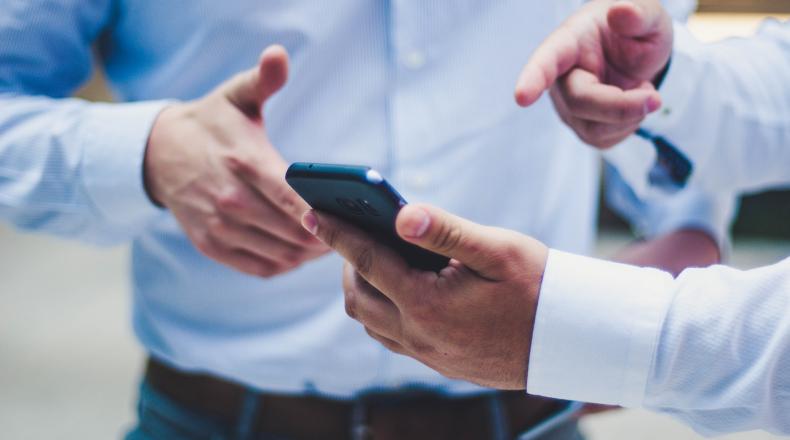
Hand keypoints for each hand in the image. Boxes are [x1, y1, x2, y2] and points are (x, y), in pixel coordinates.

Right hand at [144, 45, 327, 276]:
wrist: (159, 153)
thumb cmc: (211, 124)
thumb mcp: (236, 95)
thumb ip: (263, 79)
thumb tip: (278, 55)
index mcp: (244, 162)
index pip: (293, 198)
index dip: (323, 215)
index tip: (349, 218)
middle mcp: (230, 199)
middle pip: (293, 232)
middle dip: (327, 236)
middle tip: (352, 232)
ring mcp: (219, 226)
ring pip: (281, 254)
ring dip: (310, 254)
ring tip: (332, 243)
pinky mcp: (212, 245)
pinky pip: (260, 268)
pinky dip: (286, 265)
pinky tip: (301, 253)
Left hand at [302, 204, 548, 389]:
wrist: (571, 339)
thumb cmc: (538, 286)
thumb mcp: (497, 249)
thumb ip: (445, 230)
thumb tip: (401, 214)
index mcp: (428, 304)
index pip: (367, 262)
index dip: (337, 234)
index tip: (311, 212)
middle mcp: (419, 335)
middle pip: (358, 298)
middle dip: (346, 262)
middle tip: (350, 232)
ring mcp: (427, 354)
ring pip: (371, 322)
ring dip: (362, 288)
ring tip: (371, 257)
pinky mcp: (438, 363)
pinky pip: (391, 337)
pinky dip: (381, 309)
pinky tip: (398, 288)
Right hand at [515, 0, 672, 147]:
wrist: (639, 55)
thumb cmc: (636, 32)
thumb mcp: (649, 17)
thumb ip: (639, 13)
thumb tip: (622, 11)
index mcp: (569, 42)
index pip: (546, 60)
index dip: (533, 78)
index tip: (522, 97)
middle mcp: (560, 77)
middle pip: (580, 102)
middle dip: (621, 106)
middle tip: (655, 98)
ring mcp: (568, 106)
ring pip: (593, 128)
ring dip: (629, 116)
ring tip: (642, 90)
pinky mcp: (581, 127)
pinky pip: (603, 140)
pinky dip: (628, 126)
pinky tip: (632, 105)